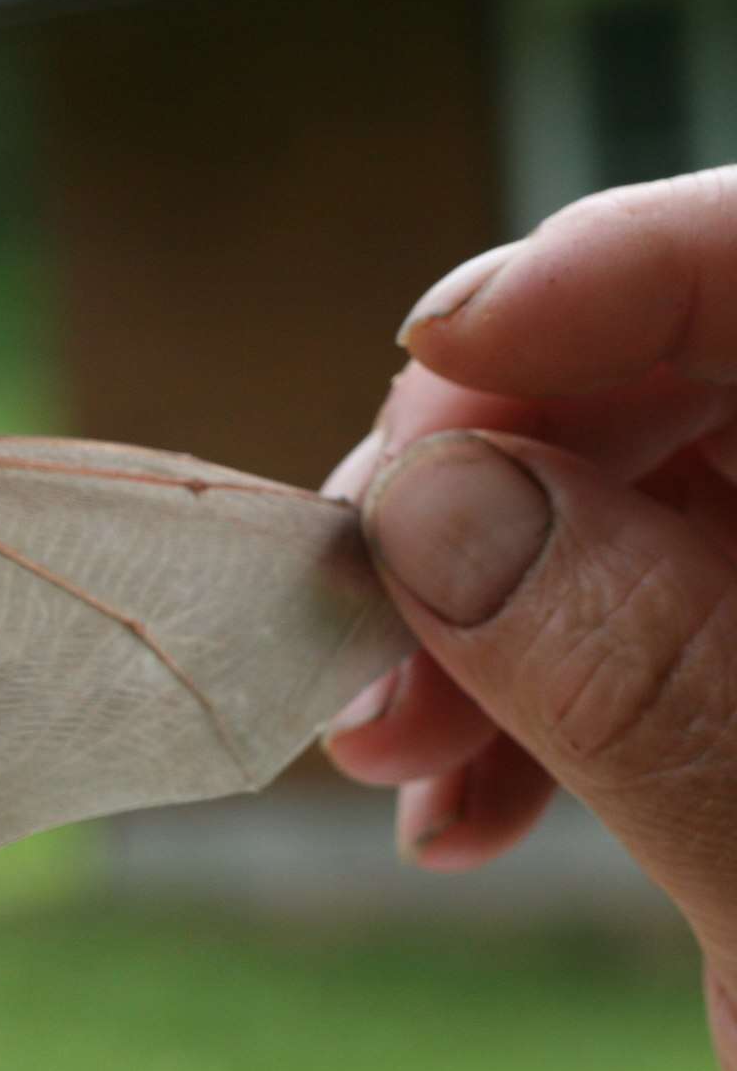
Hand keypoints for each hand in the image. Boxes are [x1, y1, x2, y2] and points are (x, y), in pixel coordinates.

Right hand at [321, 169, 736, 1070]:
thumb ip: (652, 684)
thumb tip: (434, 496)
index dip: (628, 266)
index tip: (437, 346)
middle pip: (699, 375)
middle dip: (495, 477)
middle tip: (371, 623)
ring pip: (654, 495)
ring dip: (481, 606)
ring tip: (392, 754)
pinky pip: (656, 611)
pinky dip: (538, 692)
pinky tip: (469, 804)